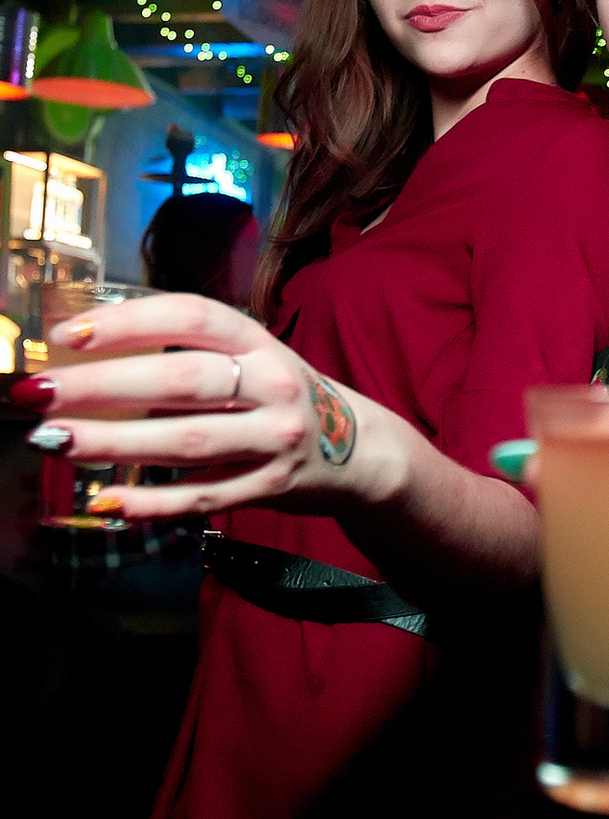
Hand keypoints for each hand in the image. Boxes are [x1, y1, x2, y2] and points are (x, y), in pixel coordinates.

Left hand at [14, 293, 404, 518]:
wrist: (360, 449)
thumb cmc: (280, 396)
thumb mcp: (251, 358)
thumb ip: (188, 353)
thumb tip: (91, 355)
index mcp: (260, 341)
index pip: (190, 316)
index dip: (128, 321)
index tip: (67, 335)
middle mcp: (272, 384)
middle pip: (180, 380)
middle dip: (101, 385)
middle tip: (38, 393)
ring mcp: (276, 439)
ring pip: (185, 441)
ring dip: (113, 442)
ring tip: (55, 440)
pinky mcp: (272, 488)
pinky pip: (204, 498)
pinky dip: (154, 502)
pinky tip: (108, 501)